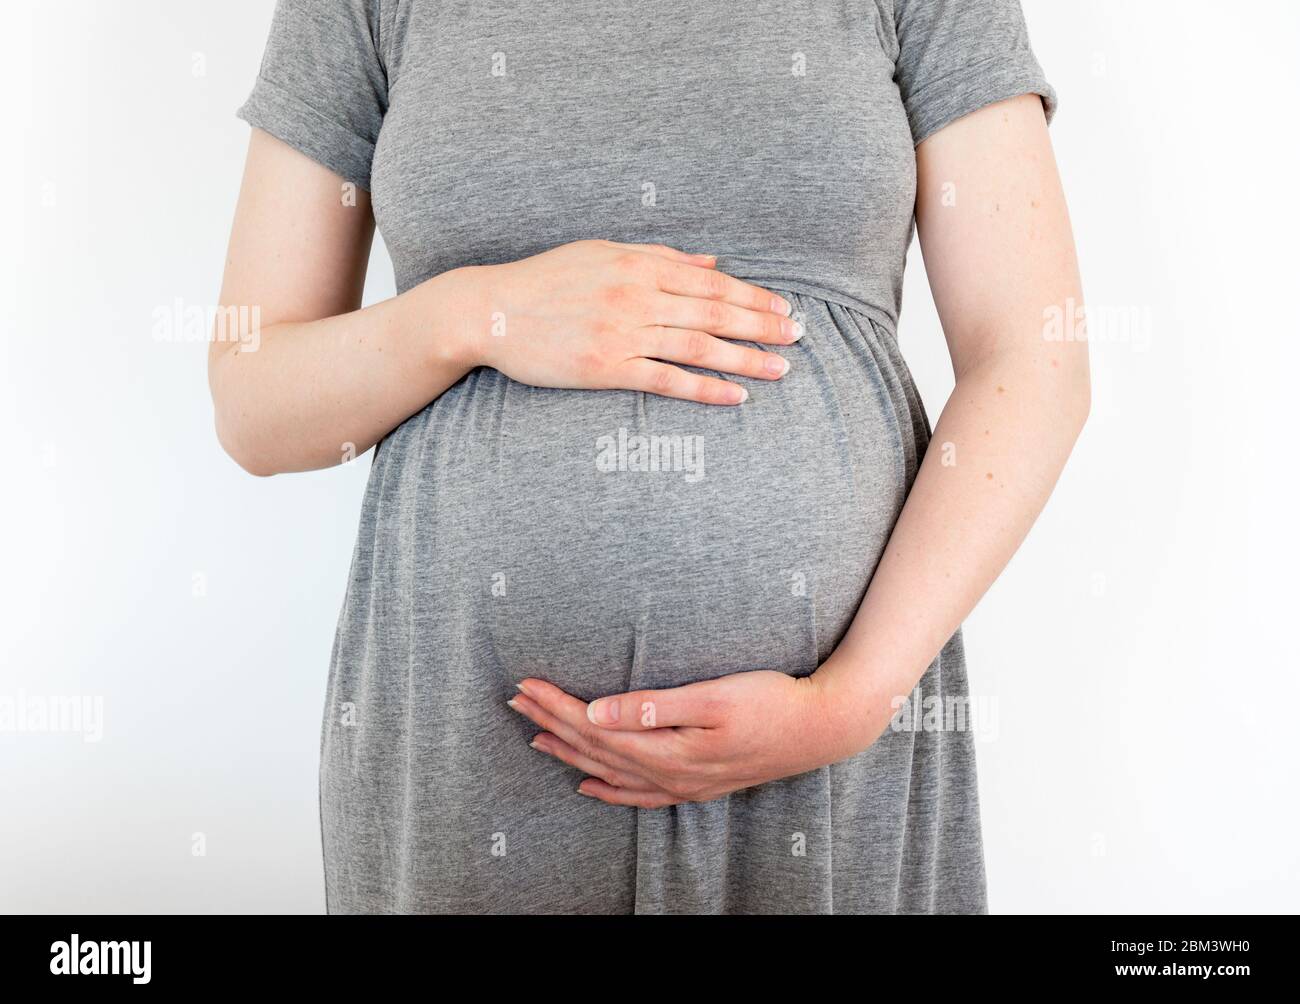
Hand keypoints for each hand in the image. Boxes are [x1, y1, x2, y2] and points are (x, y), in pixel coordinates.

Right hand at [463, 239, 802, 404]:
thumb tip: (712, 262)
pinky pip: (666, 381)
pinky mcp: (606, 369)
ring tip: (781, 369)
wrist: (492, 310)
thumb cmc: (547, 279)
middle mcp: (637, 296)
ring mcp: (623, 334)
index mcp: (640, 264)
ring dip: (745, 358)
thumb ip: (661, 257)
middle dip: (763, 325)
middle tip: (799, 336)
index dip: (754, 296)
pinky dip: (704, 387)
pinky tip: (734, 395)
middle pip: (715, 313)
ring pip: (698, 346)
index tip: (785, 308)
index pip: (712, 282)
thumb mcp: (604, 252)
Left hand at [508, 670, 839, 807]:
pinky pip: (639, 796)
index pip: (594, 727)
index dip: (556, 706)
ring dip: (570, 754)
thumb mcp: (713, 697)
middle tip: (515, 701)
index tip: (525, 685)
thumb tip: (599, 712)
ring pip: (610, 773)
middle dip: (551, 725)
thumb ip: (653, 706)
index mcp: (667, 749)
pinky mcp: (697, 784)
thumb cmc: (770, 702)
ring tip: (535, 738)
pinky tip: (589, 785)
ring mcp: (683, 784)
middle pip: (595, 750)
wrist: (821, 729)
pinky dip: (608, 790)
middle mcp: (668, 774)